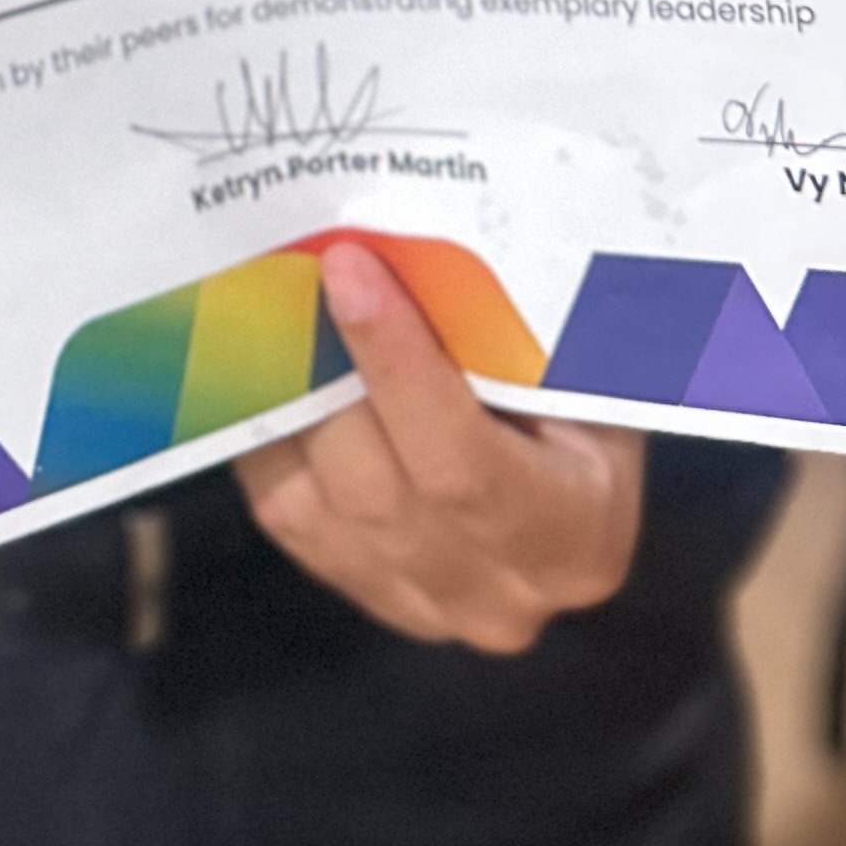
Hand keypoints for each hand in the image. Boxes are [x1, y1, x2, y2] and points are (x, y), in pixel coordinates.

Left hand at [236, 238, 644, 651]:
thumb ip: (520, 327)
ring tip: (269, 296)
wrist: (575, 483)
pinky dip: (269, 433)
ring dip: (284, 396)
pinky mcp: (359, 588)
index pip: (465, 465)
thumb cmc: (583, 402)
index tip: (349, 269)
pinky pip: (286, 510)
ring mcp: (422, 607)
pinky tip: (262, 357)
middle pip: (378, 488)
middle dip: (323, 367)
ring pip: (316, 505)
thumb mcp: (583, 367)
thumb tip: (419, 238)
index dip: (398, 366)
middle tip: (288, 265)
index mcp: (574, 540)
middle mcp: (495, 597)